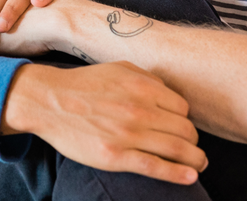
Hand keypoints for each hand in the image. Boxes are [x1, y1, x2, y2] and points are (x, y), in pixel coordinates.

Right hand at [4, 62, 207, 184]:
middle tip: (192, 149)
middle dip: (193, 142)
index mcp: (143, 87)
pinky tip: (190, 178)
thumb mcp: (118, 69)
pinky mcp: (115, 156)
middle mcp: (140, 109)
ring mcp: (128, 134)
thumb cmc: (83, 85)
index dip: (185, 120)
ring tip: (198, 165)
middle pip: (185, 130)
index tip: (182, 129)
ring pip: (177, 149)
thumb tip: (169, 93)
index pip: (182, 108)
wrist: (48, 101)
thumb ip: (147, 78)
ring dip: (194, 160)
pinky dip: (178, 174)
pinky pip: (155, 167)